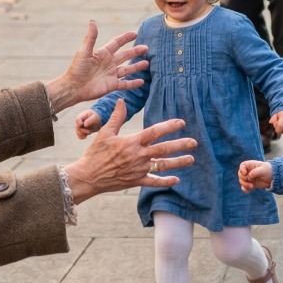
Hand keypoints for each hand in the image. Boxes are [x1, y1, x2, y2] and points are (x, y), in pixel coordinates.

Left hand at [45, 21, 147, 112]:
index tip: (135, 34)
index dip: (126, 38)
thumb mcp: (84, 51)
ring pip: (127, 69)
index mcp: (103, 53)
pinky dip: (133, 83)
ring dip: (137, 66)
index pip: (117, 43)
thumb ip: (91, 38)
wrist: (73, 87)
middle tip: (146, 48)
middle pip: (125, 55)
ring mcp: (111, 74)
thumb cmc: (77, 68)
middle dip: (135, 51)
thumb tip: (92, 22)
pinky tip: (141, 82)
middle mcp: (108, 63)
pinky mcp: (111, 85)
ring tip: (147, 63)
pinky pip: (125, 84)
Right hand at [62, 102, 196, 203]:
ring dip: (178, 162)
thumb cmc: (95, 153)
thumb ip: (116, 117)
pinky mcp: (136, 181)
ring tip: (191, 159)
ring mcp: (139, 169)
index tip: (181, 122)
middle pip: (164, 149)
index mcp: (132, 142)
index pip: (155, 131)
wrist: (88, 176)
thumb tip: (121, 100)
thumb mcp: (105, 132)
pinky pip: (154, 182)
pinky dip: (165, 181)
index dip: (169, 126)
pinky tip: (176, 180)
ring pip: (162, 165)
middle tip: (194, 142)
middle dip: (181, 145)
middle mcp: (138, 155)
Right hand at [74, 110, 101, 139]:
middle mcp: (79, 122)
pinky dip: (81, 137)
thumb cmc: (96, 117)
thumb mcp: (95, 117)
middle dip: (82, 131)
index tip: (85, 125)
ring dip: (82, 134)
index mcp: (82, 116)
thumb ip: (90, 120)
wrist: (98, 121)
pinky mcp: (82, 131)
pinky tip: (85, 136)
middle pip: (77, 127)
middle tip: (89, 131)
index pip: (77, 119)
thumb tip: (84, 125)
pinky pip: (79, 136)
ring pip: (78, 132)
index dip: (79, 123)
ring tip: (89, 132)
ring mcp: (80, 127)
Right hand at [239, 159, 273, 190]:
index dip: (242, 170)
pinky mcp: (250, 184)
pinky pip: (244, 187)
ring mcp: (248, 178)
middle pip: (240, 174)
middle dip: (244, 178)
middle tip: (250, 180)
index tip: (245, 173)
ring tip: (251, 186)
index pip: (242, 166)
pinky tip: (248, 191)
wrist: (273, 177)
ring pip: (241, 181)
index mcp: (250, 165)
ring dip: (245, 184)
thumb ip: (256, 171)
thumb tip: (249, 175)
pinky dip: (245, 189)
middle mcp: (247, 171)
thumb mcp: (263, 170)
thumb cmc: (268, 170)